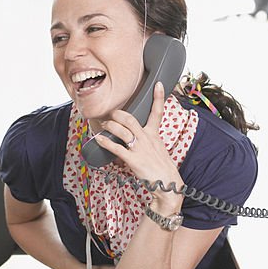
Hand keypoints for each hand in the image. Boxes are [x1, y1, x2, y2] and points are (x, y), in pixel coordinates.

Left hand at [94, 82, 182, 215]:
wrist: (168, 184)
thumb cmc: (162, 169)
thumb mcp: (158, 150)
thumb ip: (147, 141)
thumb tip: (136, 139)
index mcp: (154, 135)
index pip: (157, 112)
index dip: (158, 97)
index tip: (157, 84)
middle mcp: (148, 139)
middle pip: (131, 119)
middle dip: (118, 114)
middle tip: (111, 113)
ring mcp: (140, 149)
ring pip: (123, 130)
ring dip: (110, 126)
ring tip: (104, 125)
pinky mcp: (134, 160)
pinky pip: (117, 148)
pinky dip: (106, 142)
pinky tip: (99, 139)